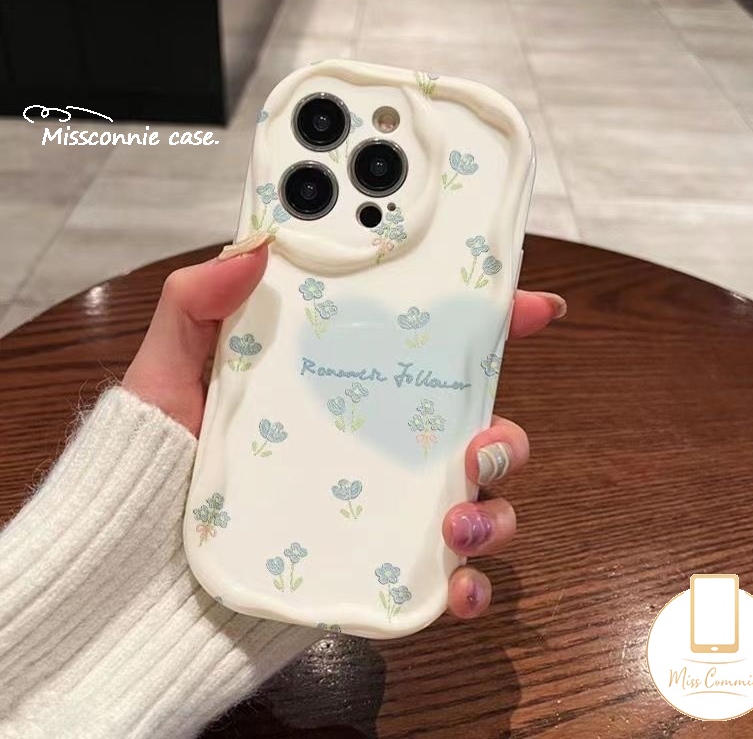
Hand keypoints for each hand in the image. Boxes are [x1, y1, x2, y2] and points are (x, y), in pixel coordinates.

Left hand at [123, 235, 565, 618]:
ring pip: (480, 504)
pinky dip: (471, 586)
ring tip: (454, 524)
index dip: (494, 324)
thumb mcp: (169, 373)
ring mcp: (383, 511)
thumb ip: (198, 304)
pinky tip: (456, 586)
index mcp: (347, 388)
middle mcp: (377, 447)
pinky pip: (448, 582)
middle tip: (478, 444)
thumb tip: (256, 246)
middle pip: (478, 430)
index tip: (535, 306)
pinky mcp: (379, 573)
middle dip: (507, 435)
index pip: (433, 349)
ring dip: (495, 513)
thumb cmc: (157, 466)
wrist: (137, 575)